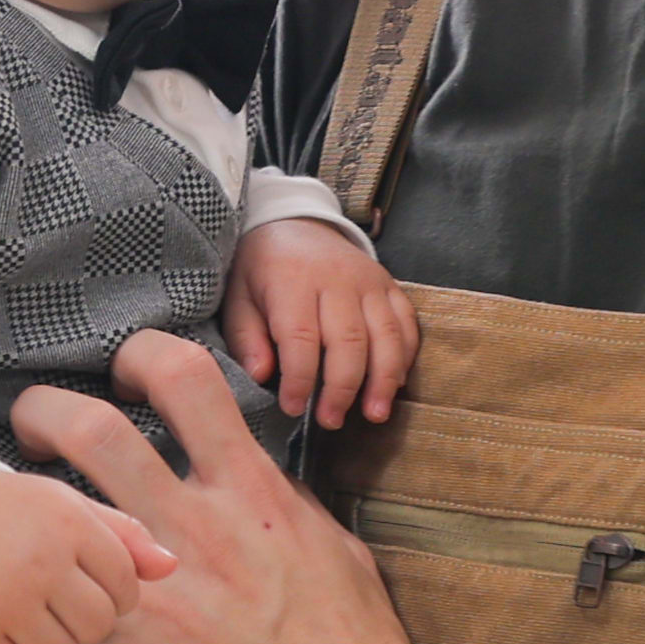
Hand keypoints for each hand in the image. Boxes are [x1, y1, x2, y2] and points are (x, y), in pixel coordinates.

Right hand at [0, 468, 175, 643]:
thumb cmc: (12, 513)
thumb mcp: (69, 507)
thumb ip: (125, 537)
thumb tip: (172, 567)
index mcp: (69, 524)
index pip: (126, 587)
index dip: (114, 591)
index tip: (87, 579)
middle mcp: (37, 562)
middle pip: (98, 625)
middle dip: (87, 619)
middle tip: (57, 600)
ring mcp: (1, 600)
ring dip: (52, 642)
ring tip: (30, 612)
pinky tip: (4, 629)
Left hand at [16, 335, 447, 643]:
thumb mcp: (333, 554)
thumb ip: (282, 506)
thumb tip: (259, 474)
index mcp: (251, 498)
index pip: (185, 377)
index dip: (142, 356)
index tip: (124, 372)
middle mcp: (192, 535)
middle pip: (92, 430)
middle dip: (44, 412)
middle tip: (32, 431)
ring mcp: (150, 607)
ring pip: (46, 520)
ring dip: (1, 504)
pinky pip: (18, 642)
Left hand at [225, 218, 417, 429]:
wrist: (293, 222)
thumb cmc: (260, 268)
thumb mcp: (238, 296)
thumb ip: (247, 337)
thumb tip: (261, 376)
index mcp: (292, 280)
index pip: (301, 337)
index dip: (300, 379)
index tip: (293, 408)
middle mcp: (336, 279)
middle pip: (349, 340)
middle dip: (342, 388)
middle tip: (330, 421)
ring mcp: (369, 280)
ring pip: (386, 334)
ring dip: (383, 380)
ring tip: (374, 414)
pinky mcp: (388, 284)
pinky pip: (406, 322)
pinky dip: (405, 356)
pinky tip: (395, 385)